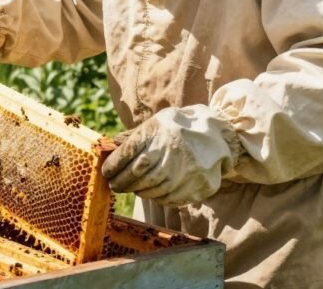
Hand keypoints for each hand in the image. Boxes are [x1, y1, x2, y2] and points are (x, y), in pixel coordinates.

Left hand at [101, 106, 239, 205]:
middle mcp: (172, 151)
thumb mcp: (157, 124)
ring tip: (133, 188)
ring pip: (152, 189)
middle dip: (122, 181)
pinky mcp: (197, 186)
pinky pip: (169, 198)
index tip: (106, 173)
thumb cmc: (179, 130)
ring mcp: (186, 171)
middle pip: (137, 173)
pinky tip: (152, 191)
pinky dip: (156, 197)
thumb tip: (111, 144)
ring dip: (138, 190)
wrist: (216, 137)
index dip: (114, 165)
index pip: (128, 152)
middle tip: (115, 185)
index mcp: (159, 132)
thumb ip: (135, 136)